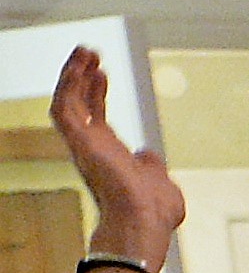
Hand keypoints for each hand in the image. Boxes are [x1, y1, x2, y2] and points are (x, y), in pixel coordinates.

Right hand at [51, 49, 181, 257]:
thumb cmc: (155, 214)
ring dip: (73, 75)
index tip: (101, 72)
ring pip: (68, 102)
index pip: (97, 117)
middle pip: (80, 105)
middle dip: (82, 77)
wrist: (145, 221)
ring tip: (83, 52)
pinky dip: (69, 85)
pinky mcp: (79, 143)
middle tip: (87, 53)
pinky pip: (65, 108)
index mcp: (110, 156)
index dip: (97, 93)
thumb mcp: (161, 182)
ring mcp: (83, 146)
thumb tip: (149, 155)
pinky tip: (77, 67)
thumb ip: (153, 167)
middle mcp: (92, 149)